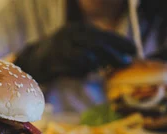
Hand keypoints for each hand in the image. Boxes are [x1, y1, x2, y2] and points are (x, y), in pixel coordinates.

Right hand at [15, 23, 135, 83]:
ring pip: (87, 54)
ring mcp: (60, 47)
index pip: (103, 33)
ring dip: (101, 62)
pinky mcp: (53, 60)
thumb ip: (95, 50)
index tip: (134, 49)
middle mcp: (69, 34)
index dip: (120, 41)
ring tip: (109, 67)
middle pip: (97, 43)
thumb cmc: (61, 54)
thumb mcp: (77, 46)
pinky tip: (87, 71)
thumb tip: (121, 58)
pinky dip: (83, 70)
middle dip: (114, 53)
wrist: (32, 60)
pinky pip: (74, 66)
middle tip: (127, 62)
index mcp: (77, 29)